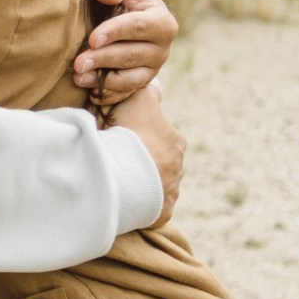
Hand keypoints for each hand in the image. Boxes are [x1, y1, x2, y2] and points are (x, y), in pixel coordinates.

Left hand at [74, 0, 178, 104]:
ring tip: (78, 77)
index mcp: (162, 21)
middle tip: (78, 63)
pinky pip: (125, 94)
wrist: (126, 13)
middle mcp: (162, 49)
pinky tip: (89, 92)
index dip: (114, 32)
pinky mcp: (140, 84)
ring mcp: (152, 69)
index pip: (137, 27)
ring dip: (102, 80)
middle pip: (131, 56)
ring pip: (129, 79)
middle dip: (103, 59)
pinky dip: (108, 95)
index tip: (92, 38)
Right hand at [104, 83, 183, 227]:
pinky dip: (141, 205)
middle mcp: (179, 168)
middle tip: (120, 160)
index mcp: (176, 141)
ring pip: (156, 186)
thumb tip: (157, 85)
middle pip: (160, 162)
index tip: (125, 138)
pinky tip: (126, 201)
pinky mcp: (161, 213)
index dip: (143, 134)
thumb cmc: (130, 134)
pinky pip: (151, 208)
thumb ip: (149, 90)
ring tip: (120, 181)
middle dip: (144, 161)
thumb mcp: (139, 99)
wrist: (122, 174)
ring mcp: (171, 192)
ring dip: (142, 183)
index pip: (162, 136)